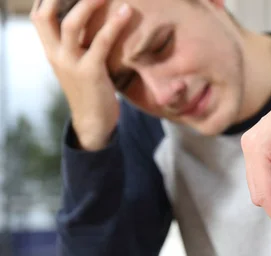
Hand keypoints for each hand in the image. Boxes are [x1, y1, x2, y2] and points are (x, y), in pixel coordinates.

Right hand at [31, 0, 131, 150]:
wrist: (94, 123)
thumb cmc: (92, 90)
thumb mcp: (79, 64)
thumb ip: (79, 44)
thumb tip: (93, 21)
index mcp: (51, 51)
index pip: (39, 16)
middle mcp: (55, 55)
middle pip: (46, 15)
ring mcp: (71, 64)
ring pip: (70, 25)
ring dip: (88, 3)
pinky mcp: (90, 73)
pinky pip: (100, 43)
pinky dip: (113, 25)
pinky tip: (126, 13)